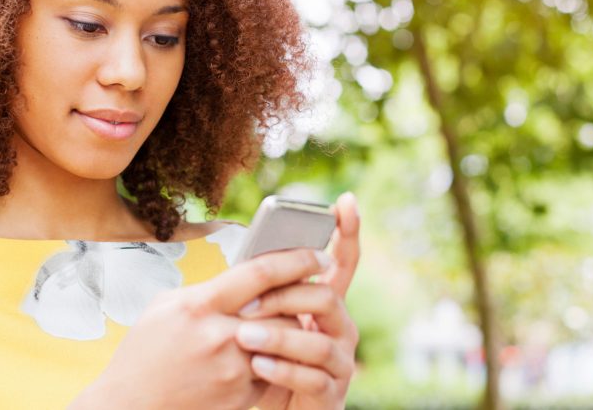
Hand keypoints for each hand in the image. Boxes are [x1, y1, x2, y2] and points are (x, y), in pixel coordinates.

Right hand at [71, 247, 332, 409]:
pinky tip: (258, 357)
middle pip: (283, 308)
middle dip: (299, 299)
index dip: (297, 259)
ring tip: (276, 325)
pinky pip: (273, 369)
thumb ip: (207, 291)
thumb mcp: (165, 308)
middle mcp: (219, 336)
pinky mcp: (241, 396)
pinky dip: (272, 360)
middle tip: (310, 291)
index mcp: (199, 306)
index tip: (318, 254)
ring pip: (283, 340)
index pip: (261, 273)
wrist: (128, 407)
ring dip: (287, 330)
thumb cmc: (143, 353)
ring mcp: (232, 369)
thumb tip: (243, 277)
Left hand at [244, 191, 361, 409]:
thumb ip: (265, 295)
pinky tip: (257, 365)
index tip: (344, 201)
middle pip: (326, 299)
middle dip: (286, 297)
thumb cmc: (266, 361)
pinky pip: (312, 379)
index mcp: (325, 306)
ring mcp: (339, 363)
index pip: (342, 263)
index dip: (348, 232)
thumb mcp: (264, 323)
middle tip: (245, 305)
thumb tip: (248, 262)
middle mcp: (340, 329)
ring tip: (244, 337)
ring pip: (319, 343)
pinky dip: (282, 370)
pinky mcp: (331, 394)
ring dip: (279, 338)